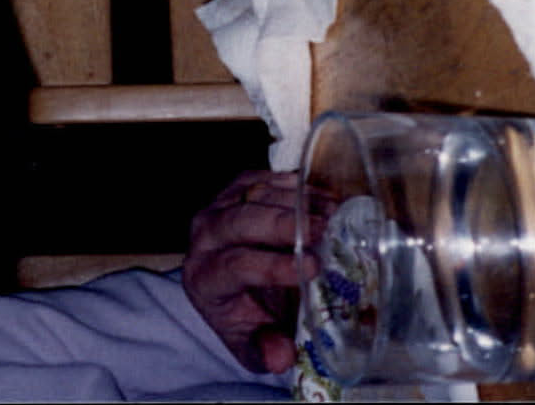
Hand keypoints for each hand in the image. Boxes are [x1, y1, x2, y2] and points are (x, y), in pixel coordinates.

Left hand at [181, 169, 313, 374]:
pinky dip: (291, 185)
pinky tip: (320, 197)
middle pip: (240, 222)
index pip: (235, 266)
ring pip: (253, 194)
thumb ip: (265, 350)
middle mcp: (203, 236)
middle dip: (282, 224)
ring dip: (294, 200)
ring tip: (331, 212)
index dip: (273, 265)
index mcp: (204, 278)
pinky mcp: (233, 189)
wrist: (229, 286)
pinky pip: (261, 179)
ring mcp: (217, 207)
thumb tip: (282, 356)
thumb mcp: (251, 344)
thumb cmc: (243, 316)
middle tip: (322, 229)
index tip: (311, 267)